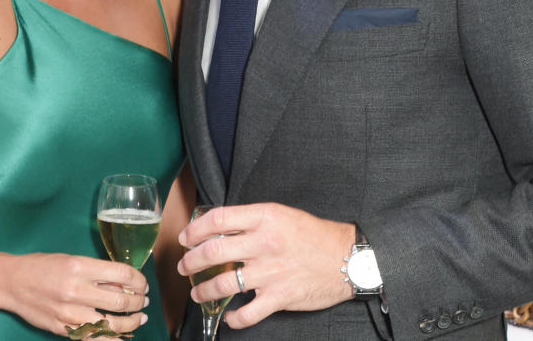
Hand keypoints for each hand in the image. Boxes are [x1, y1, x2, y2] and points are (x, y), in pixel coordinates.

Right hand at [0, 252, 150, 336]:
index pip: (121, 273)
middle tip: (144, 301)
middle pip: (121, 299)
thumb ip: (96, 272)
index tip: (142, 283)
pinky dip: (113, 339)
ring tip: (139, 318)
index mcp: (79, 267)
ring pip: (112, 323)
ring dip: (132, 321)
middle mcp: (76, 290)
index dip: (138, 280)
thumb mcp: (71, 259)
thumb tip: (123, 282)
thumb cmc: (41, 267)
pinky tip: (123, 337)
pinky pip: (95, 338)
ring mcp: (70, 313)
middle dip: (139, 301)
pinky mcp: (64, 329)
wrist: (11, 283)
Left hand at [176, 203, 354, 329]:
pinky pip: (247, 313)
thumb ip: (252, 220)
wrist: (347, 258)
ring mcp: (271, 272)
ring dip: (204, 290)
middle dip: (191, 261)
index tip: (186, 237)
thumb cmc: (314, 235)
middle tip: (184, 265)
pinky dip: (234, 319)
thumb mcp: (282, 215)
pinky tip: (228, 317)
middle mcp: (265, 243)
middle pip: (213, 252)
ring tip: (197, 292)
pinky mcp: (280, 297)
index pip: (218, 220)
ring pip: (223, 283)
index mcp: (265, 218)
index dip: (195, 229)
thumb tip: (219, 228)